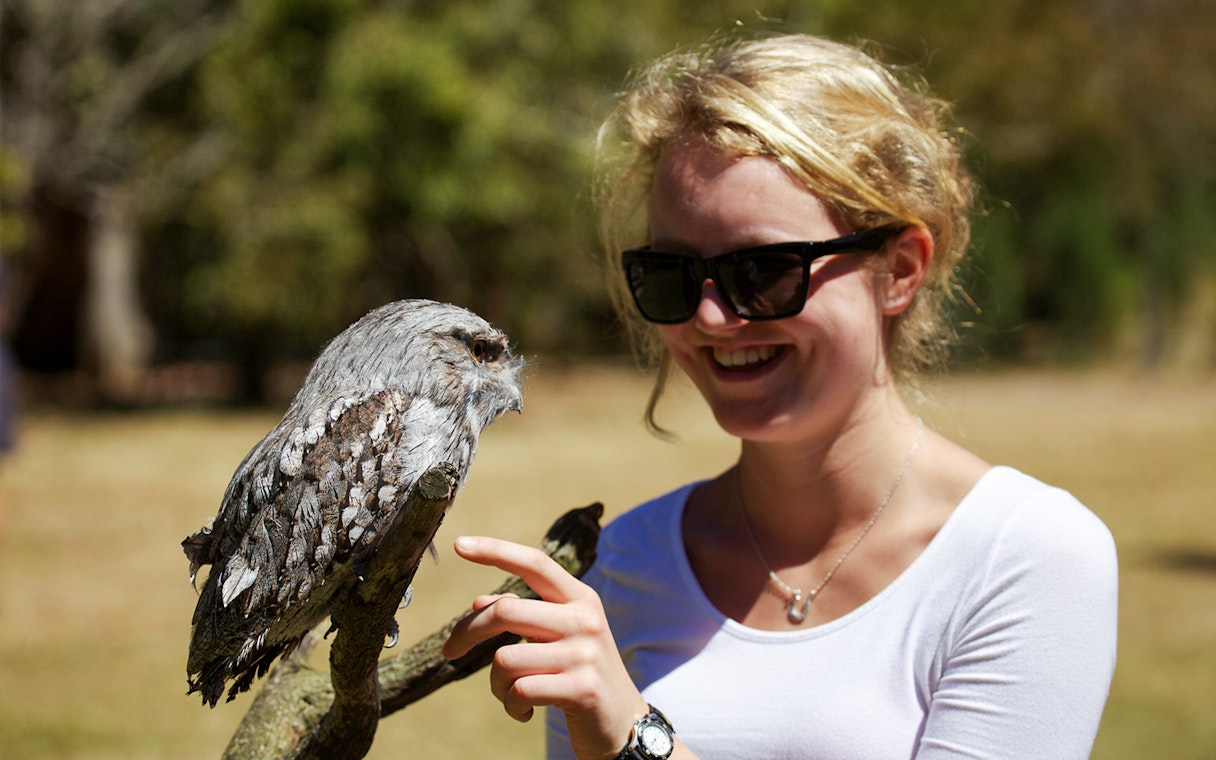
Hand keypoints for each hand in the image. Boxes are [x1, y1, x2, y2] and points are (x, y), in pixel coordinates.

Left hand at [443, 535, 649, 758]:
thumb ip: (524, 617)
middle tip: (449, 651)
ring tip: (512, 695)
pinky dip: (511, 706)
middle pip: (506, 610)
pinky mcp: (582, 689)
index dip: (496, 550)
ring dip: (496, 684)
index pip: (535, 563)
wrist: (624, 723)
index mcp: (579, 598)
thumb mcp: (557, 639)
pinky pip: (519, 691)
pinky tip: (525, 712)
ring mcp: (585, 653)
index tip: (458, 544)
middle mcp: (585, 619)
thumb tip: (478, 603)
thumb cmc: (581, 674)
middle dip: (467, 632)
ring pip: (505, 659)